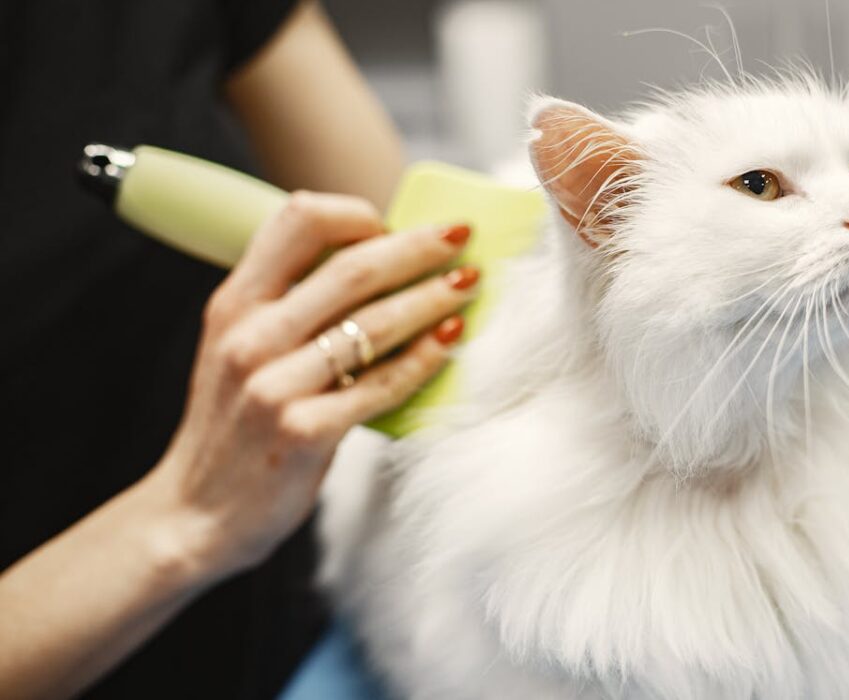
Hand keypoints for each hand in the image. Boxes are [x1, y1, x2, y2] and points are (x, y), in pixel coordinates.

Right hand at [142, 191, 475, 581]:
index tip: (396, 224)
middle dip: (418, 248)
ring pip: (374, 324)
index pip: (297, 221)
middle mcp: (250, 337)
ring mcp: (274, 386)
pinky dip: (425, 358)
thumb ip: (290, 307)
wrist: (194, 515)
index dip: (357, 215)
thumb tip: (380, 264)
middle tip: (463, 238)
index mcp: (234, 303)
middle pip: (352, 268)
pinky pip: (382, 384)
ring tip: (471, 284)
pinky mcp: (303, 432)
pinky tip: (452, 340)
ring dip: (432, 298)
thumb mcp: (240, 350)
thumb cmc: (236, 425)